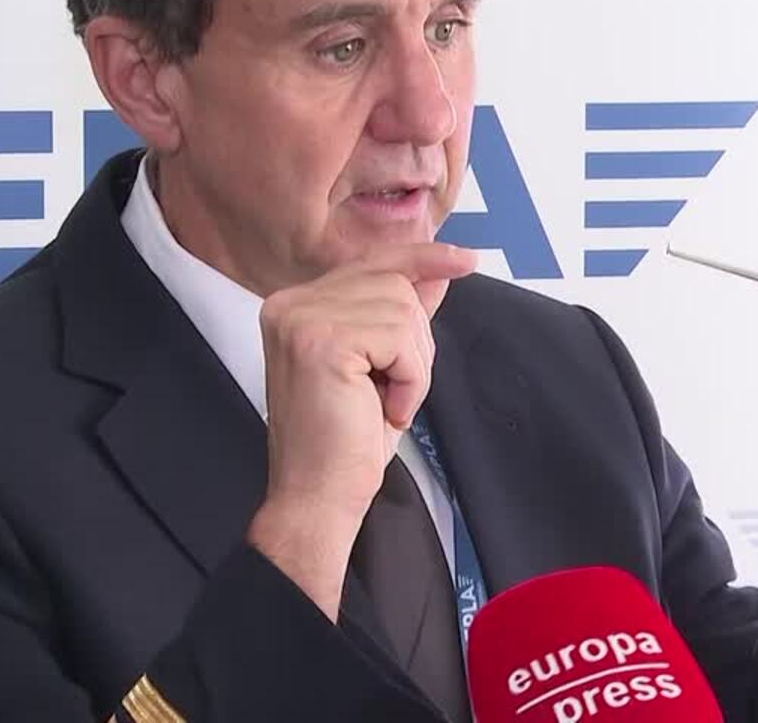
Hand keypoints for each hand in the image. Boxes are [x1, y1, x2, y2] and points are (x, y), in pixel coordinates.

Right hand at [247, 241, 475, 615]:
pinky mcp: (321, 340)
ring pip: (403, 308)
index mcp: (295, 307)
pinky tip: (386, 408)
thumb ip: (400, 315)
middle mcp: (289, 304)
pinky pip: (399, 338)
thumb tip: (437, 271)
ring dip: (413, 364)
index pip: (371, 263)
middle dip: (414, 343)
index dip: (422, 257)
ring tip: (384, 403)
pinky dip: (410, 378)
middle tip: (389, 394)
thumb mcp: (382, 367)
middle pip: (395, 284)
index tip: (468, 257)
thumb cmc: (344, 443)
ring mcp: (300, 318)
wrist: (316, 499)